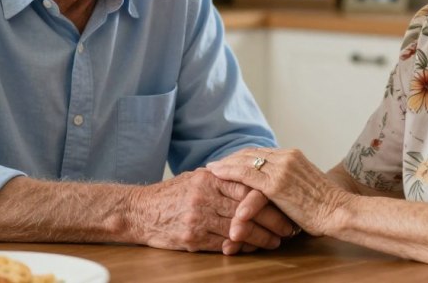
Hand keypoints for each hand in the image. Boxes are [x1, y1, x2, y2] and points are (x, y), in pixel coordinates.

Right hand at [129, 168, 291, 252]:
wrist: (139, 212)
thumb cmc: (171, 194)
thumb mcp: (196, 178)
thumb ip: (222, 179)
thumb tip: (251, 179)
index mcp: (210, 178)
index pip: (247, 186)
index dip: (269, 198)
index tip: (285, 205)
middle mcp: (205, 197)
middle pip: (248, 210)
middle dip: (272, 220)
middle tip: (288, 228)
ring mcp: (198, 218)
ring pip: (239, 230)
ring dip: (261, 238)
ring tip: (276, 241)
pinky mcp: (192, 238)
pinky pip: (224, 244)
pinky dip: (242, 247)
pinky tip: (253, 248)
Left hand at [207, 148, 350, 237]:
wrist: (338, 211)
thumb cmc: (325, 206)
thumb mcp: (306, 185)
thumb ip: (290, 180)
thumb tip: (277, 188)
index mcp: (293, 155)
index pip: (261, 152)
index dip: (243, 157)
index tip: (229, 161)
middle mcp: (286, 156)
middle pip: (251, 153)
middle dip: (231, 158)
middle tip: (215, 164)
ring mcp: (281, 168)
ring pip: (245, 161)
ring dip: (226, 165)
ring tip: (211, 169)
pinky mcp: (276, 184)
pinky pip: (246, 174)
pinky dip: (229, 172)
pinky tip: (217, 174)